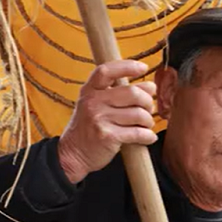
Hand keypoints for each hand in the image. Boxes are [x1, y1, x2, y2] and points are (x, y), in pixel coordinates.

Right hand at [58, 60, 157, 183]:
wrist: (72, 155)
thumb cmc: (88, 128)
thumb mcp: (93, 105)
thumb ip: (115, 93)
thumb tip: (150, 86)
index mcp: (89, 91)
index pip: (107, 70)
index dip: (127, 66)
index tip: (143, 68)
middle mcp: (93, 102)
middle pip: (132, 92)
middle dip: (147, 100)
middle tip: (149, 108)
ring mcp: (99, 119)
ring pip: (138, 114)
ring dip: (148, 120)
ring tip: (146, 124)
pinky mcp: (107, 136)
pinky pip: (137, 133)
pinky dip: (148, 135)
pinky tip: (148, 137)